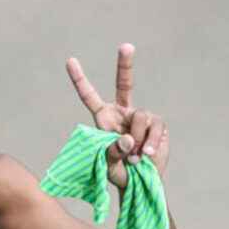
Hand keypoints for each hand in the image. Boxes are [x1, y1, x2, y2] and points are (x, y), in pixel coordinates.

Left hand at [66, 44, 170, 188]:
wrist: (140, 182)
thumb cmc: (117, 171)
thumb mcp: (107, 164)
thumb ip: (112, 151)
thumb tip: (127, 137)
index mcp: (103, 118)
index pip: (89, 96)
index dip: (80, 79)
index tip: (70, 60)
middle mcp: (122, 112)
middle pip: (124, 84)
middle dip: (125, 64)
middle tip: (126, 46)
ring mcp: (141, 117)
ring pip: (140, 117)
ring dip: (137, 140)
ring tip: (134, 157)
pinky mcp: (158, 125)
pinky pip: (155, 129)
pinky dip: (150, 143)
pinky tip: (146, 155)